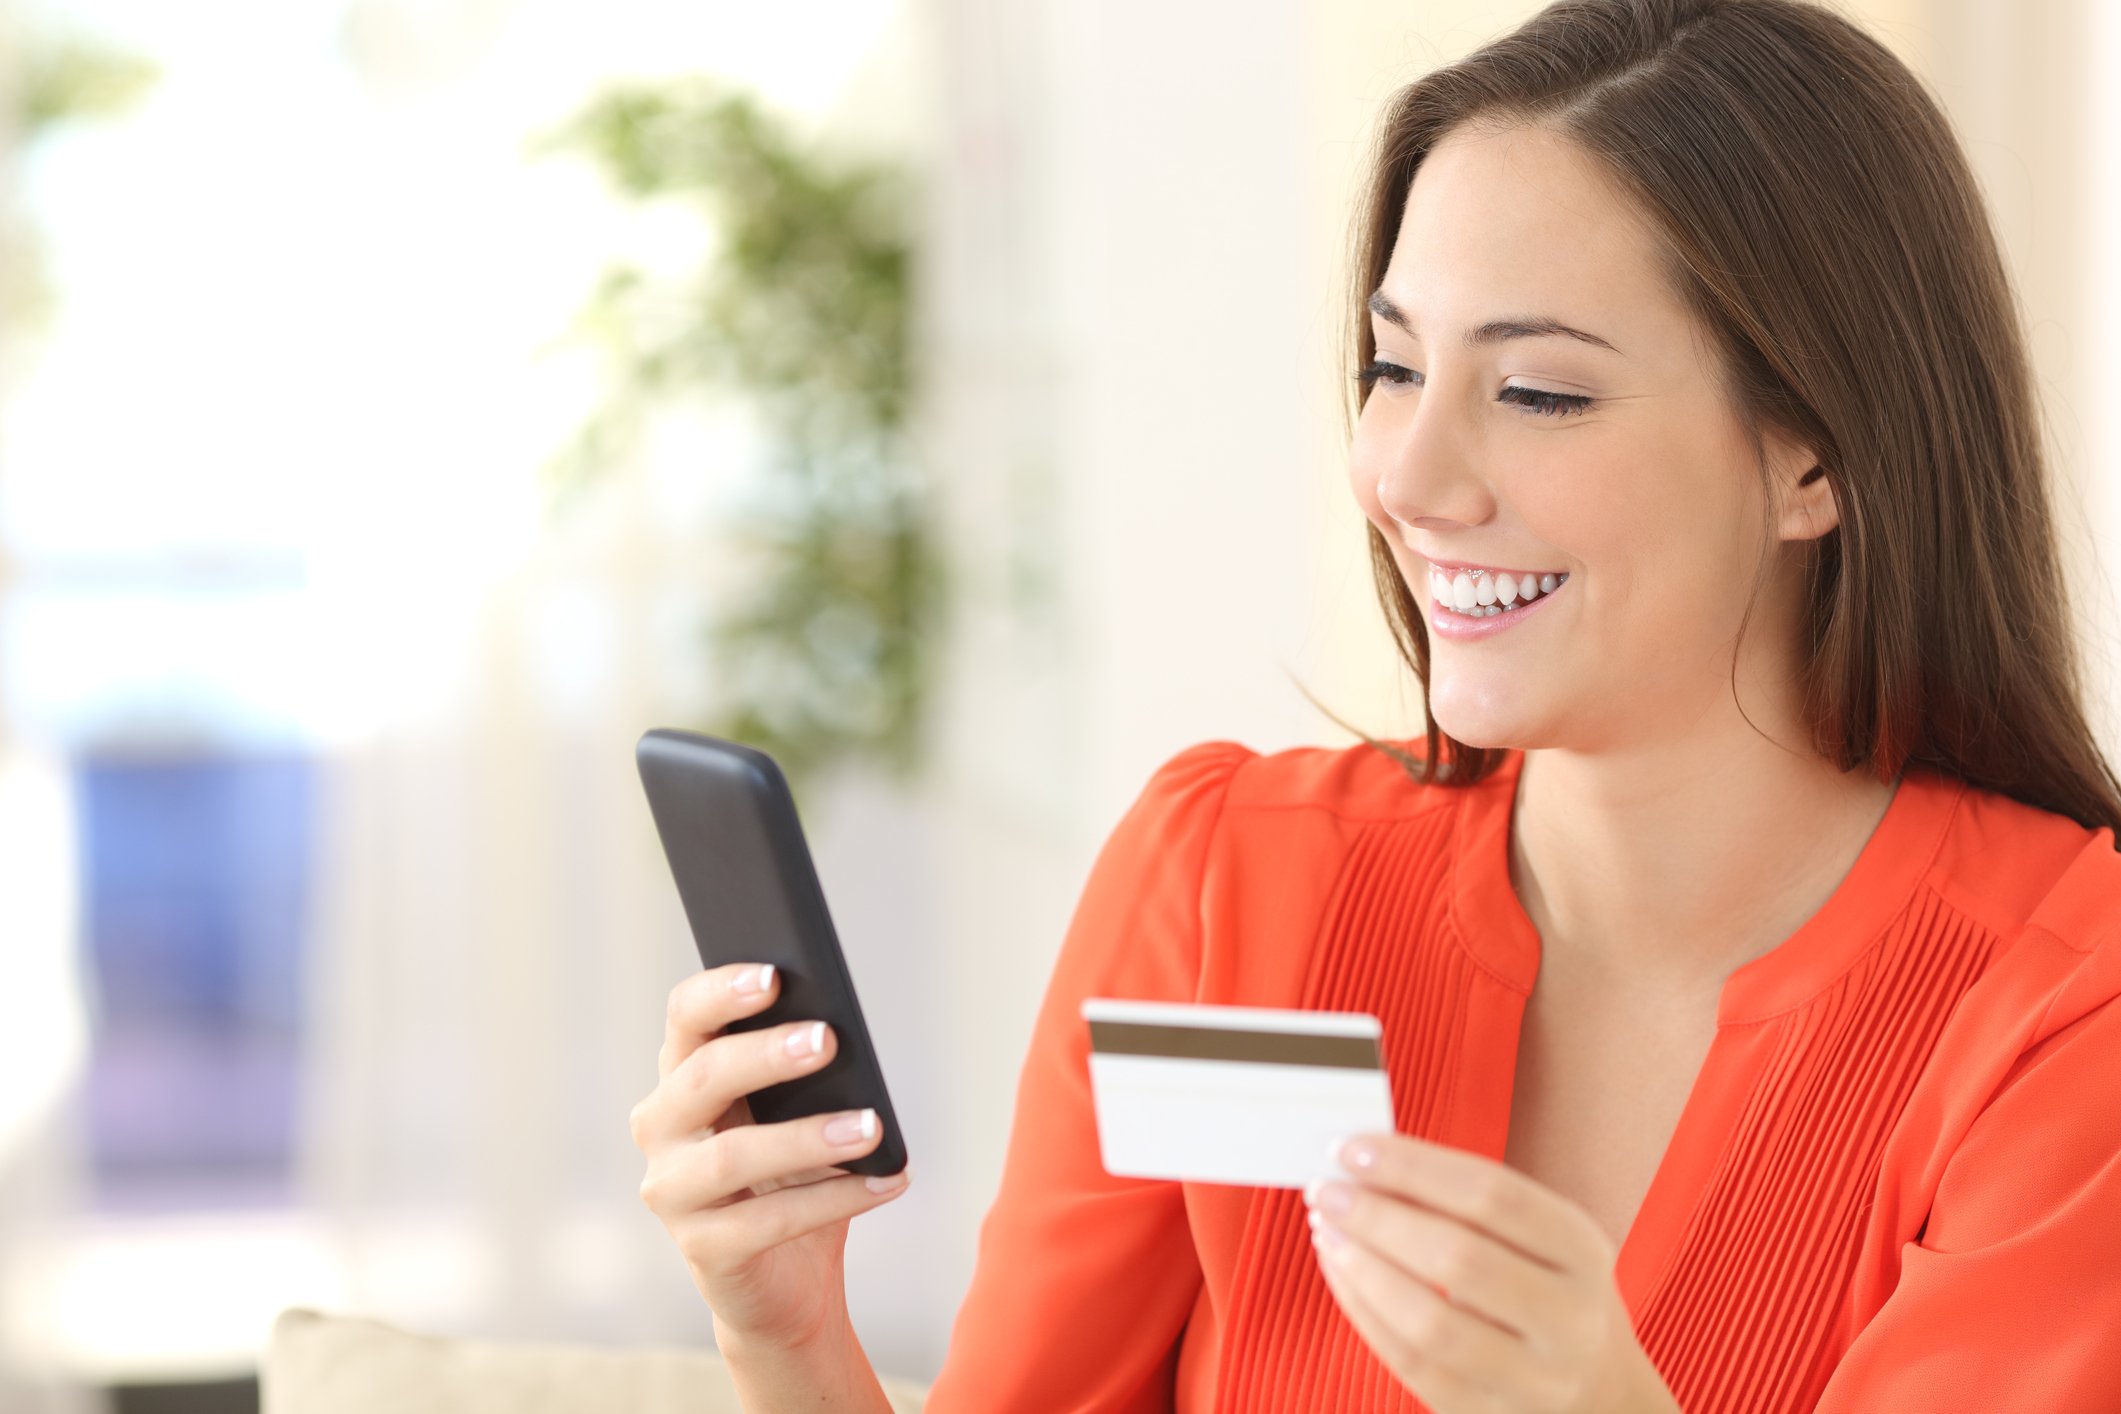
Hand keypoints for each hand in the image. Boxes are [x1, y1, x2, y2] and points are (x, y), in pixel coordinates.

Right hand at [630, 963, 911, 1352]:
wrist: (786, 1279)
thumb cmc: (794, 1174)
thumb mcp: (802, 1113)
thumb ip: (809, 1073)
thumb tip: (842, 1033)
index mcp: (683, 1075)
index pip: (687, 1017)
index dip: (723, 991)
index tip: (774, 974)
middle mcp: (661, 1126)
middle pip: (703, 1076)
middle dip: (766, 1054)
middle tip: (828, 1039)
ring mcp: (672, 1191)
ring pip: (732, 1155)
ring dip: (808, 1137)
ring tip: (871, 1127)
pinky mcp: (701, 1249)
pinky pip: (767, 1221)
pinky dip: (833, 1200)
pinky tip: (885, 1182)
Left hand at [1302, 1132, 1678, 1413]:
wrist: (1597, 1386)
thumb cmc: (1548, 1287)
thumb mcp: (1541, 1235)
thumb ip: (1466, 1200)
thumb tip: (1368, 1164)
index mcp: (1582, 1251)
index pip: (1492, 1196)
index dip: (1413, 1168)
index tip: (1351, 1149)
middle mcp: (1569, 1319)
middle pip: (1460, 1259)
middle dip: (1378, 1218)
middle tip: (1326, 1190)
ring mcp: (1533, 1379)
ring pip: (1431, 1323)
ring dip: (1363, 1269)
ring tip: (1326, 1230)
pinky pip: (1411, 1364)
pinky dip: (1364, 1312)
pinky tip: (1341, 1273)